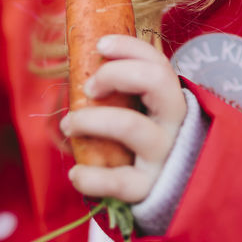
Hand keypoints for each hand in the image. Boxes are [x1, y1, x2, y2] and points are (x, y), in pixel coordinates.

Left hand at [61, 34, 186, 204]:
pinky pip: (118, 181)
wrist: (174, 196)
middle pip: (155, 80)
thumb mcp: (146, 115)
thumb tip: (87, 60)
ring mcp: (164, 156)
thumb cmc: (147, 146)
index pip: (158, 62)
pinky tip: (76, 173)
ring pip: (129, 124)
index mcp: (172, 102)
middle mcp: (174, 124)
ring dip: (90, 119)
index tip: (101, 45)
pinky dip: (91, 177)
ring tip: (68, 124)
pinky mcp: (149, 188)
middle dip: (115, 74)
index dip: (129, 47)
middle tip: (89, 87)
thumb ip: (127, 93)